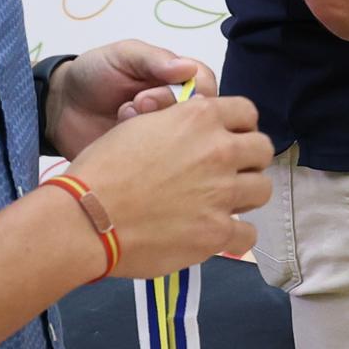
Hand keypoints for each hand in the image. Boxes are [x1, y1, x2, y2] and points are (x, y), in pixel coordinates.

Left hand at [44, 42, 214, 160]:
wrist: (60, 105)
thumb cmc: (95, 72)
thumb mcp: (124, 55)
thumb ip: (154, 59)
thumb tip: (188, 68)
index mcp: (176, 81)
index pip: (207, 88)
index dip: (195, 92)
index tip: (167, 90)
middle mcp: (175, 111)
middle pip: (199, 118)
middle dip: (169, 109)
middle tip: (138, 103)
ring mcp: (162, 138)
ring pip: (181, 140)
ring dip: (153, 127)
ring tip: (124, 116)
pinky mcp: (146, 161)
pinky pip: (159, 161)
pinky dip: (142, 149)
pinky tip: (118, 136)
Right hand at [62, 86, 273, 272]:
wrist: (86, 218)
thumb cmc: (102, 171)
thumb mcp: (140, 126)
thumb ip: (178, 123)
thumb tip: (197, 131)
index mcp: (199, 118)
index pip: (247, 112)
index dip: (239, 128)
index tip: (230, 140)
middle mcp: (218, 150)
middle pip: (261, 150)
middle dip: (248, 161)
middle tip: (228, 174)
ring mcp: (221, 192)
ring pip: (262, 189)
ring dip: (245, 196)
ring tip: (221, 204)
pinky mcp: (217, 231)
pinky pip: (248, 233)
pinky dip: (235, 235)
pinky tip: (217, 233)